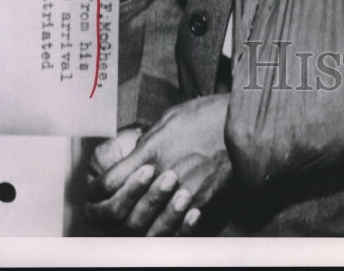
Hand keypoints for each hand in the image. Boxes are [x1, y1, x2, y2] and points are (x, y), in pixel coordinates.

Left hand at [86, 95, 231, 235]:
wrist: (244, 124)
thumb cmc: (208, 115)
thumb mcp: (171, 118)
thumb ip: (149, 140)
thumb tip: (136, 155)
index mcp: (150, 150)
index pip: (109, 181)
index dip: (99, 189)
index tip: (99, 189)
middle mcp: (161, 174)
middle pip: (124, 210)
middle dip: (115, 211)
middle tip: (114, 209)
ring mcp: (182, 191)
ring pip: (148, 226)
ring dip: (140, 225)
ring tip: (139, 220)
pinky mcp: (202, 201)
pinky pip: (177, 228)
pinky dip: (168, 228)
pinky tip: (167, 222)